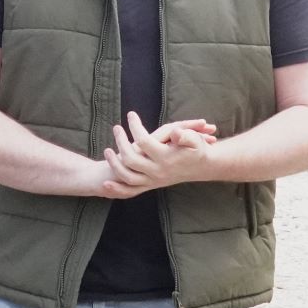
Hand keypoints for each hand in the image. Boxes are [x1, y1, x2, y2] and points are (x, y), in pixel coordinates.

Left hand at [99, 113, 215, 196]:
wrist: (202, 168)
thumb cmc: (197, 149)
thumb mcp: (196, 140)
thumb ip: (186, 136)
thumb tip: (175, 133)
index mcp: (166, 158)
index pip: (144, 141)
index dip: (135, 126)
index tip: (131, 115)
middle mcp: (157, 172)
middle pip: (131, 159)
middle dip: (120, 142)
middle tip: (116, 128)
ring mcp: (152, 181)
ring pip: (128, 177)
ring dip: (115, 165)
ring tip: (107, 150)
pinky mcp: (149, 186)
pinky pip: (130, 192)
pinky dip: (117, 190)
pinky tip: (105, 185)